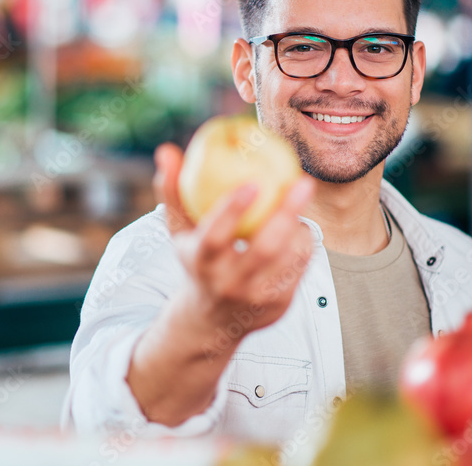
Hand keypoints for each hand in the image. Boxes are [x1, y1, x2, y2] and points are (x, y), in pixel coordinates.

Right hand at [153, 142, 314, 349]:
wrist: (211, 319)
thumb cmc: (197, 259)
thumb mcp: (180, 230)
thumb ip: (172, 190)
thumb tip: (167, 152)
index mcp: (201, 262)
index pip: (215, 237)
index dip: (232, 210)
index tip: (253, 182)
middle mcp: (228, 284)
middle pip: (264, 249)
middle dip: (287, 213)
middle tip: (304, 181)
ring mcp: (256, 298)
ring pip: (289, 257)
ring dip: (299, 225)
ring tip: (298, 201)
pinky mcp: (280, 305)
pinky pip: (301, 267)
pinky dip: (303, 243)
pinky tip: (299, 227)